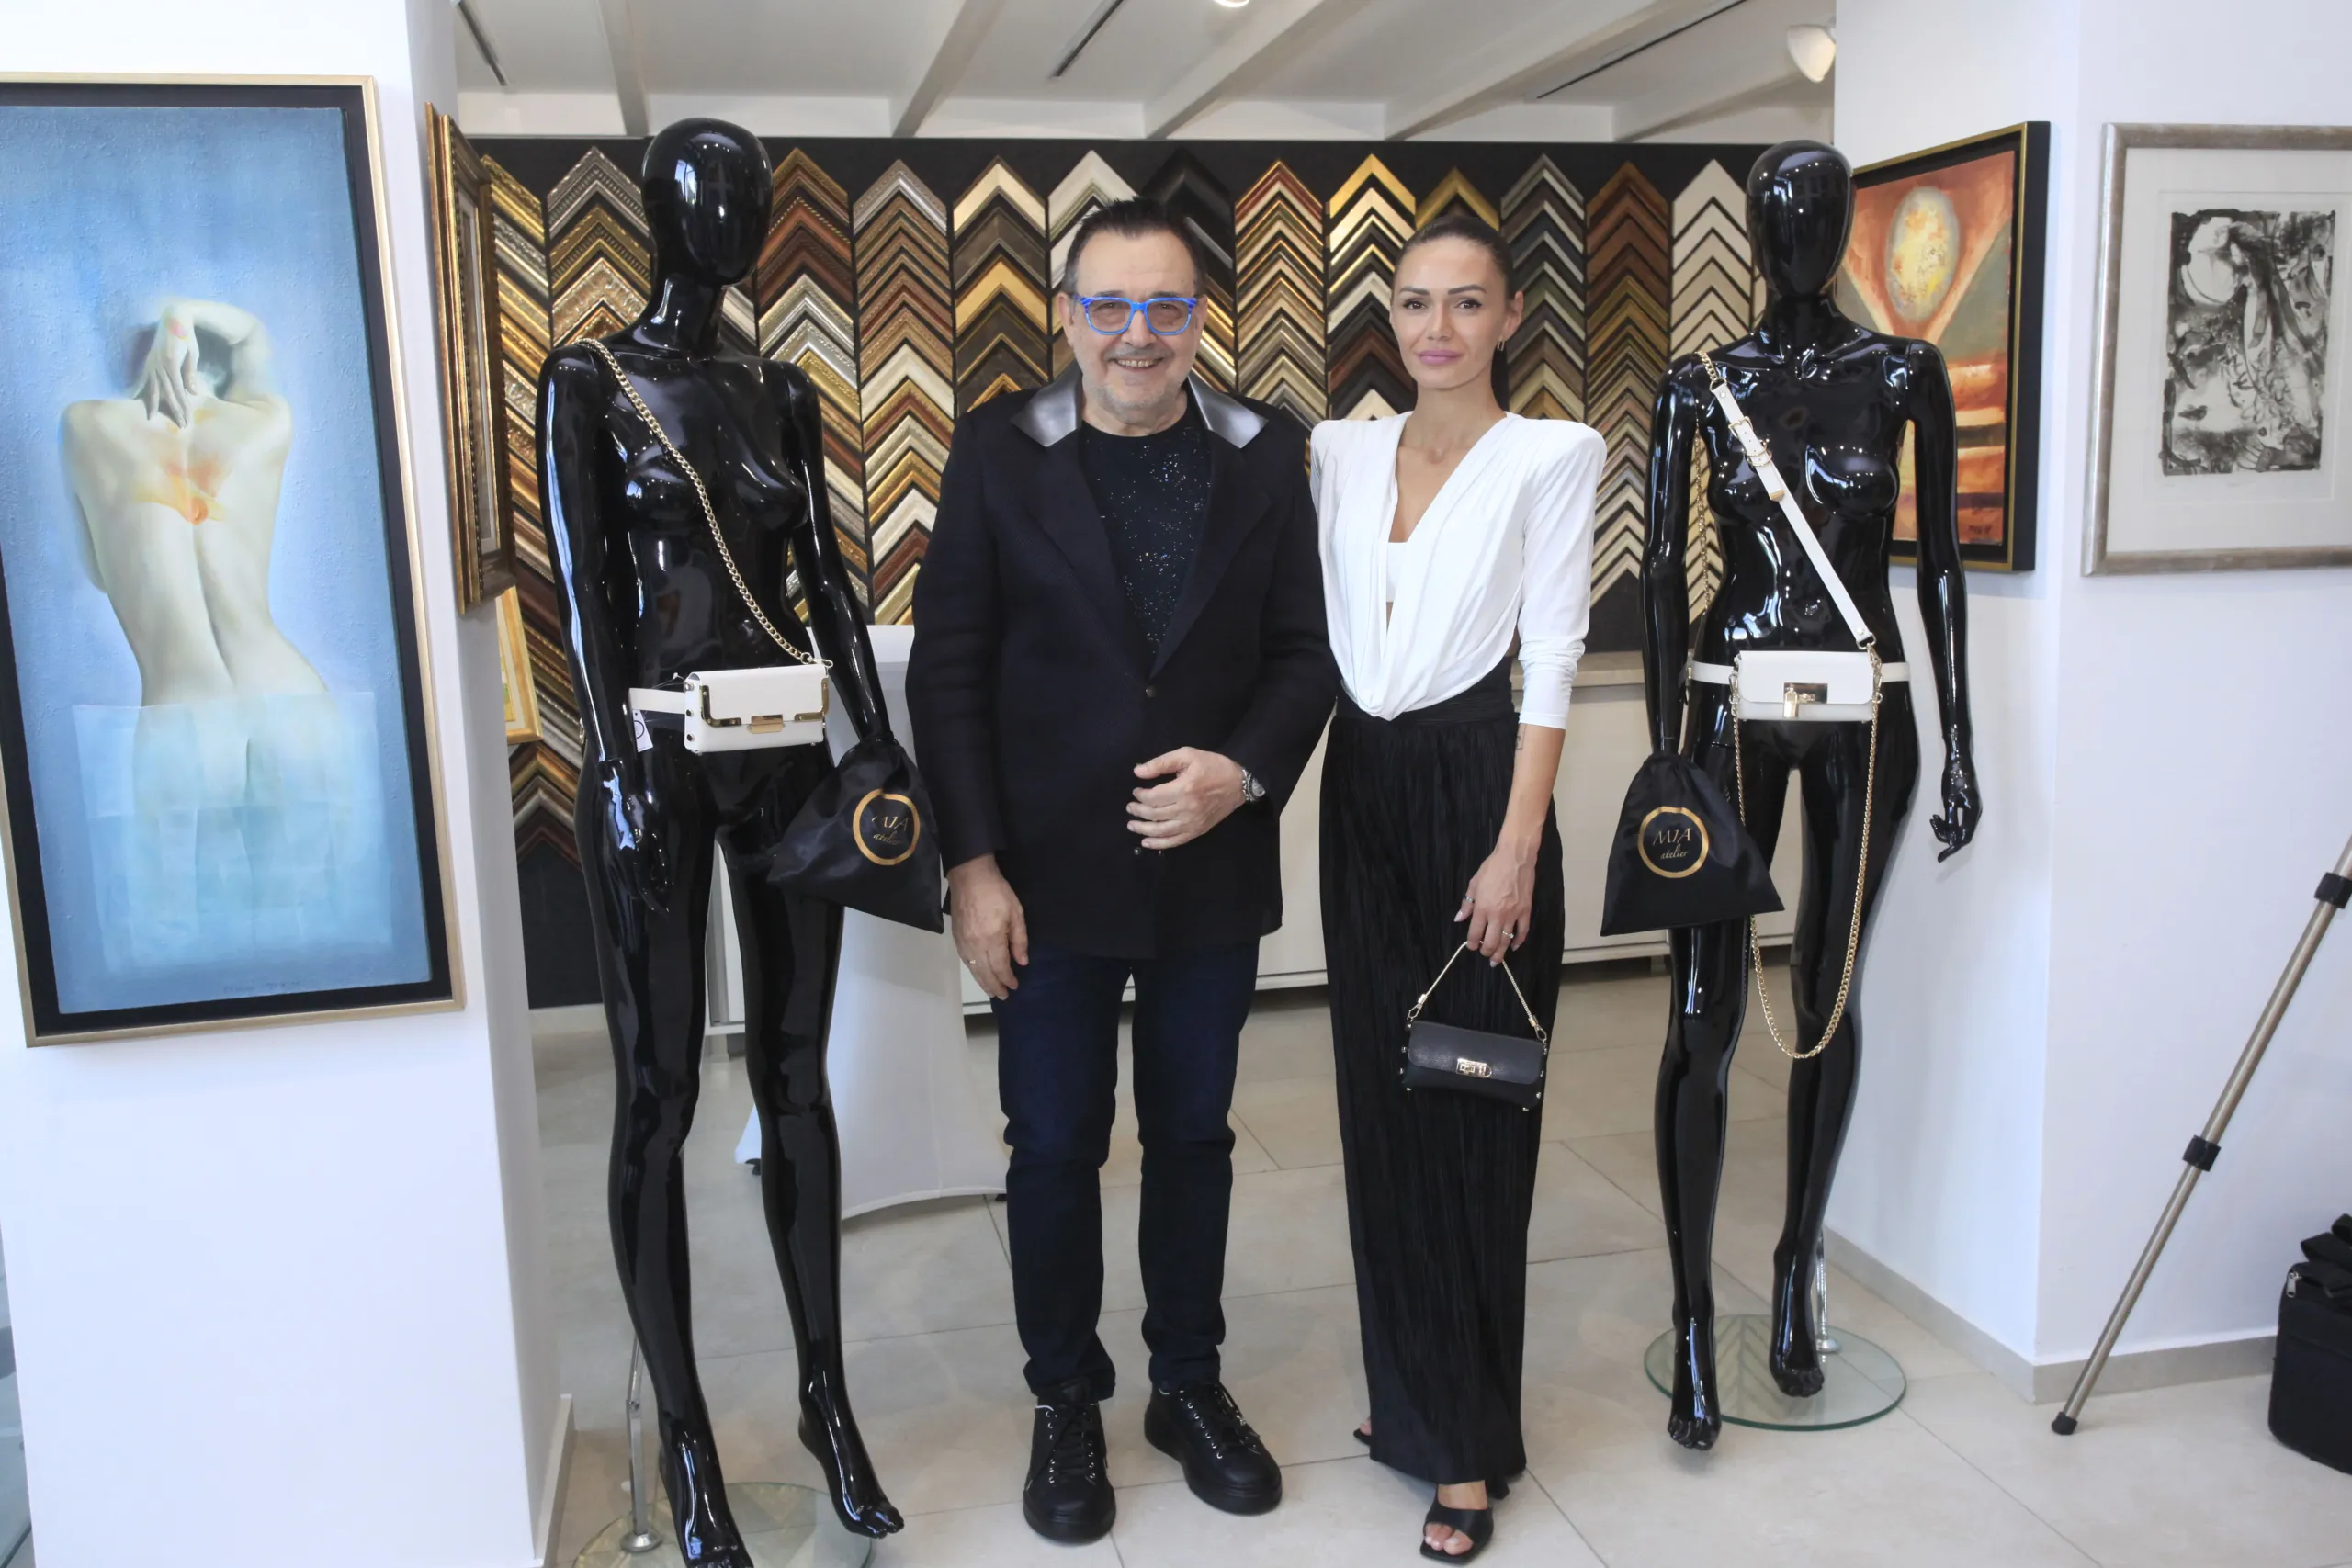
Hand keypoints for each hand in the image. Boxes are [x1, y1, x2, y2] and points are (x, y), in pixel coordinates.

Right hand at [137, 305, 204, 426]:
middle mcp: (158, 365)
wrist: (173, 319)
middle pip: (166, 393)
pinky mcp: (148, 360)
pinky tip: (133, 399)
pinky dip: (138, 389)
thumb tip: (192, 392)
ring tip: (151, 418)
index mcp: (172, 364)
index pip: (178, 391)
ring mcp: (151, 363)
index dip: (182, 406)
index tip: (187, 420)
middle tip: (179, 425)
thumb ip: (191, 373)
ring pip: (151, 387)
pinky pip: (142, 378)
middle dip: (173, 410)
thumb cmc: (187, 336)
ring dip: (153, 404)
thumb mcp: (193, 353)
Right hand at [597, 758, 671, 913]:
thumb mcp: (658, 836)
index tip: (663, 911)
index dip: (655, 902)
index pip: (644, 889)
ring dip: (639, 886)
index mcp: (634, 857)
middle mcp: (619, 861)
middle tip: (661, 892)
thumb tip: (666, 884)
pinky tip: (641, 870)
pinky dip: (630, 878)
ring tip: (654, 880)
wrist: (620, 796)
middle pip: (633, 890)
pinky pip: (619, 874)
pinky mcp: (607, 853)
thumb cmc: (643, 812)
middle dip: (648, 895)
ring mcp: (610, 858)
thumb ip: (662, 861)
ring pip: (625, 883)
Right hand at [947, 854, 1028, 998]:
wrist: (970, 876)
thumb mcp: (1016, 913)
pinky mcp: (956, 937)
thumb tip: (1022, 962)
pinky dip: (973, 970)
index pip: (1000, 967)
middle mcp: (975, 945)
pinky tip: (978, 973)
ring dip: (983, 982)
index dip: (1007, 979)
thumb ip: (1019, 940)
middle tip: (1003, 996)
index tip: (1015, 986)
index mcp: (991, 939)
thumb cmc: (997, 892)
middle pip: (985, 972)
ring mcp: (963, 942)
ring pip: (973, 969)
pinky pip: (965, 960)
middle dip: (995, 986)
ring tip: (992, 991)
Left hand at [1128, 748, 1245, 850]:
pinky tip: (1146, 842)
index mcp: (1184, 789)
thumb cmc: (1212, 766)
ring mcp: (1192, 823)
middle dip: (1138, 811)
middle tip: (1130, 807)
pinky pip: (1175, 841)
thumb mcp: (1187, 755)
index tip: (1136, 791)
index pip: (1153, 798)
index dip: (1140, 795)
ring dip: (1143, 829)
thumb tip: (1138, 772)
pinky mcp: (1198, 831)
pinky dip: (1159, 844)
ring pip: (1161, 831)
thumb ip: (1161, 763)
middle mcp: (1187, 809)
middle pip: (1154, 815)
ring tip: (1132, 825)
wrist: (1238, 782)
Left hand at [1458, 837, 1536, 963]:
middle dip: (1486, 951)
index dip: (1472, 944)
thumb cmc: (1492, 868)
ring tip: (1496, 960)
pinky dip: (1518, 941)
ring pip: (1507, 940)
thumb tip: (1459, 919)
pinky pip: (1523, 931)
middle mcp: (1497, 915)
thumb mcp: (1474, 884)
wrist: (1515, 858)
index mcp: (1482, 908)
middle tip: (1484, 955)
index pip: (1475, 933)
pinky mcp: (1526, 911)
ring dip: (1501, 953)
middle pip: (1491, 942)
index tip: (1472, 946)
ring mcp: (1513, 914)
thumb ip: (1467, 904)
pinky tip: (1514, 946)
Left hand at [1929, 750, 1981, 861]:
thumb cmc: (1954, 778)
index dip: (1952, 849)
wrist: (1959, 760)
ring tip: (1933, 818)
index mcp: (1973, 813)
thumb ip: (1950, 820)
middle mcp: (1975, 813)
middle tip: (1933, 825)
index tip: (1940, 857)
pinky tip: (1936, 816)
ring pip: (1958, 827)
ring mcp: (1972, 809)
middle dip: (1945, 834)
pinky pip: (1958, 819)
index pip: (1964, 838)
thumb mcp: (1949, 800)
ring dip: (1945, 827)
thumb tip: (1950, 838)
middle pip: (1961, 834)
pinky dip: (1947, 820)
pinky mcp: (1967, 804)